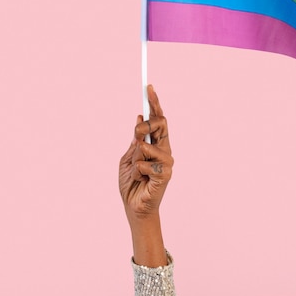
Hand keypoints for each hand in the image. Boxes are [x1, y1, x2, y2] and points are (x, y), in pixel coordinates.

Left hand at [119, 85, 173, 222]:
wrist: (134, 208)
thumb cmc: (132, 184)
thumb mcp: (128, 158)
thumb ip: (135, 141)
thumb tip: (139, 119)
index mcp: (156, 144)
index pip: (158, 119)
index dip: (154, 103)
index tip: (149, 87)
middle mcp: (164, 149)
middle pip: (161, 123)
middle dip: (146, 124)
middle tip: (136, 133)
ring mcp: (167, 162)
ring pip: (151, 144)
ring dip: (138, 154)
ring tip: (137, 169)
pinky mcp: (165, 174)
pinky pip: (147, 162)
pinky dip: (138, 169)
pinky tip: (140, 178)